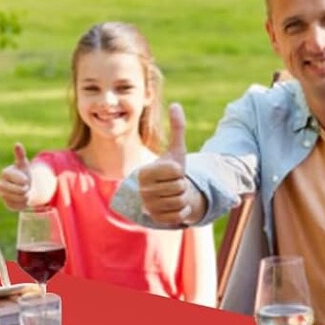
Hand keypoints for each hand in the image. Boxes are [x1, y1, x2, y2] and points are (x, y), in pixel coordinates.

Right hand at [0, 143, 33, 210]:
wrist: (24, 186)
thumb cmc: (23, 172)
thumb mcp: (23, 164)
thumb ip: (20, 155)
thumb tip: (17, 144)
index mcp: (4, 173)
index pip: (20, 180)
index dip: (26, 180)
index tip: (25, 178)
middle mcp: (0, 184)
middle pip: (20, 190)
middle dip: (27, 189)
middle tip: (25, 186)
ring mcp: (2, 195)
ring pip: (20, 199)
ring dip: (26, 196)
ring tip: (24, 191)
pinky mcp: (6, 204)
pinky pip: (18, 206)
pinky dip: (23, 203)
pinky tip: (21, 198)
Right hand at [137, 104, 202, 225]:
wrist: (164, 194)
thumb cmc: (170, 171)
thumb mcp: (175, 150)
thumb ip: (177, 128)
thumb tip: (176, 105)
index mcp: (144, 172)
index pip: (176, 171)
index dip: (179, 171)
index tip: (171, 172)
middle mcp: (142, 190)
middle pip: (179, 188)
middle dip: (181, 185)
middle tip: (172, 184)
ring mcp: (147, 206)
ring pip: (180, 201)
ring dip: (182, 198)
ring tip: (172, 195)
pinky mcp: (155, 220)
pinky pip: (180, 215)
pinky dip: (182, 210)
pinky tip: (173, 206)